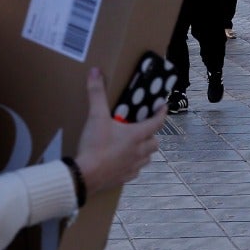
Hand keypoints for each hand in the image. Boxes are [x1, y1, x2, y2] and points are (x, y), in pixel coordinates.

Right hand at [73, 69, 166, 196]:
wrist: (86, 174)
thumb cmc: (95, 145)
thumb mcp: (96, 116)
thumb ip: (96, 93)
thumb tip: (95, 72)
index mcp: (137, 135)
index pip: (157, 122)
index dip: (161, 113)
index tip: (163, 106)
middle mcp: (139, 151)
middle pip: (154, 142)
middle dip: (152, 135)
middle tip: (144, 128)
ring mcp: (133, 166)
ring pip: (147, 157)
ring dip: (144, 151)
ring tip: (135, 145)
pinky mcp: (125, 177)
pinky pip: (136, 171)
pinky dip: (133, 165)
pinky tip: (125, 162)